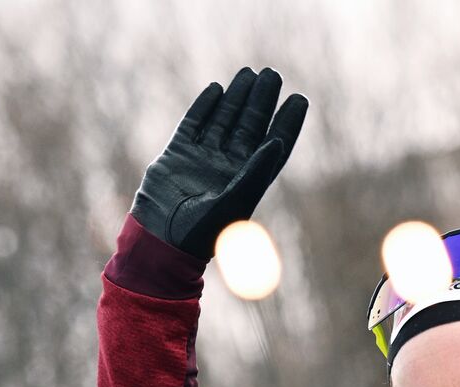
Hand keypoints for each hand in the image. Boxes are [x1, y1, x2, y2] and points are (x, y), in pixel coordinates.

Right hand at [131, 67, 307, 258]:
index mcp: (247, 181)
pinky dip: (204, 107)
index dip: (287, 122)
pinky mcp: (178, 155)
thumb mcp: (234, 202)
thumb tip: (277, 142)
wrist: (160, 240)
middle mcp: (227, 167)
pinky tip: (216, 88)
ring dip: (236, 98)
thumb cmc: (201, 231)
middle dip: (261, 101)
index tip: (299, 99)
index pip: (272, 145)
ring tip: (249, 73)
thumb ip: (254, 172)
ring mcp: (202, 159)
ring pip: (223, 121)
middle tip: (272, 75)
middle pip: (249, 127)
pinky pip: (194, 125)